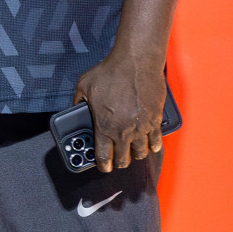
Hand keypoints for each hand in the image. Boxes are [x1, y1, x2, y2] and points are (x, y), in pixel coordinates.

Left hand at [74, 51, 167, 172]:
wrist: (135, 64)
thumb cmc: (109, 73)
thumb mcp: (84, 85)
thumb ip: (78, 101)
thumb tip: (75, 108)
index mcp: (104, 126)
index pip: (103, 156)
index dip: (102, 165)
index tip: (103, 167)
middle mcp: (123, 132)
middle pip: (123, 158)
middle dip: (119, 162)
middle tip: (117, 161)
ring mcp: (141, 128)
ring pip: (141, 153)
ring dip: (136, 155)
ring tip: (132, 153)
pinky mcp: (155, 121)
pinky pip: (156, 142)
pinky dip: (153, 146)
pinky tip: (150, 146)